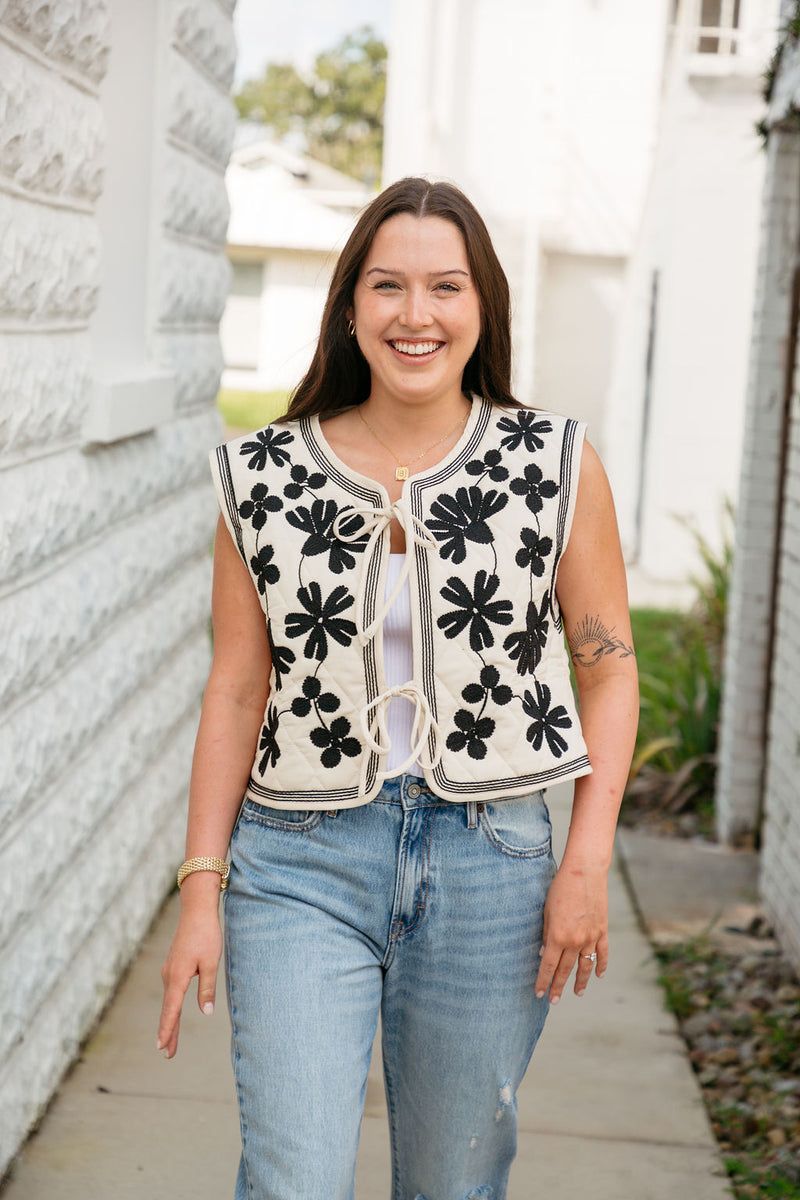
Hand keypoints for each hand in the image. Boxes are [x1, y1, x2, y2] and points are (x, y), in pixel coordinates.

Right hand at [157, 878, 222, 1057]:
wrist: (196, 911)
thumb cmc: (206, 935)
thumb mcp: (210, 963)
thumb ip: (207, 988)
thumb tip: (206, 1012)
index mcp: (177, 977)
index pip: (172, 1009)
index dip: (168, 1029)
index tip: (162, 1047)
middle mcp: (169, 976)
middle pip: (169, 1009)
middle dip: (168, 1032)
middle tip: (167, 1054)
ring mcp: (169, 971)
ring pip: (169, 1001)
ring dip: (170, 1021)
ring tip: (170, 1041)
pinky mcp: (173, 966)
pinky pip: (171, 992)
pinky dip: (172, 1007)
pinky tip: (174, 1014)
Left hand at [535, 861, 608, 1003]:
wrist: (584, 872)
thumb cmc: (560, 888)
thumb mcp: (546, 911)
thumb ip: (546, 934)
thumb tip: (544, 954)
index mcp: (558, 936)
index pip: (549, 966)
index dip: (543, 981)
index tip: (538, 993)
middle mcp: (575, 941)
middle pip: (565, 970)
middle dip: (558, 986)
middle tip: (553, 1000)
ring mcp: (591, 937)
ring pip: (585, 966)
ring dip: (580, 982)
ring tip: (576, 993)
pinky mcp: (602, 930)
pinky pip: (603, 953)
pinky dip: (601, 965)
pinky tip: (599, 975)